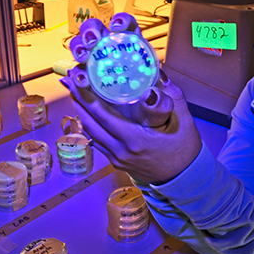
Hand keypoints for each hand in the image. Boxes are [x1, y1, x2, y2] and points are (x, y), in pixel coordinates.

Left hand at [61, 13, 201, 183]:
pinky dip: (90, 124)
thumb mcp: (183, 120)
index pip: (103, 116)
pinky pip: (97, 141)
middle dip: (78, 100)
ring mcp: (117, 158)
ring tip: (74, 92)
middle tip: (69, 80)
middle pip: (90, 123)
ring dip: (81, 112)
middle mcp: (121, 151)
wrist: (184, 179)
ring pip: (90, 133)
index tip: (77, 79)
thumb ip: (170, 96)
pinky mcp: (116, 162)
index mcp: (135, 140)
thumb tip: (156, 73)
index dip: (87, 97)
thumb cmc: (184, 149)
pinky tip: (87, 112)